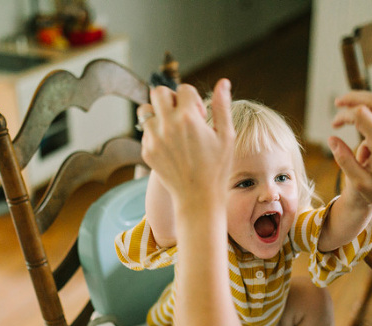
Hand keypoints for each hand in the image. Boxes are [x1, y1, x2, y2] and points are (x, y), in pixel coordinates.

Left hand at [138, 79, 234, 211]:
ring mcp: (154, 138)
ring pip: (145, 110)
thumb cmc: (217, 167)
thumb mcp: (226, 135)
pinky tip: (171, 146)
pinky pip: (145, 131)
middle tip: (183, 114)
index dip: (193, 99)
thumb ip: (222, 106)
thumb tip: (223, 81)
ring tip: (172, 127)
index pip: (184, 88)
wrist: (198, 199)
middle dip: (171, 98)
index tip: (200, 115)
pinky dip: (155, 132)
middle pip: (158, 92)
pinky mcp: (147, 151)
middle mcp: (167, 125)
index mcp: (188, 118)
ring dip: (158, 113)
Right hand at [329, 91, 371, 207]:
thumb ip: (343, 159)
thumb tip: (332, 138)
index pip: (360, 115)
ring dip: (366, 99)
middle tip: (339, 102)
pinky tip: (367, 120)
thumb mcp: (359, 182)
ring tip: (350, 105)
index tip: (335, 125)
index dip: (344, 115)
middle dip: (353, 98)